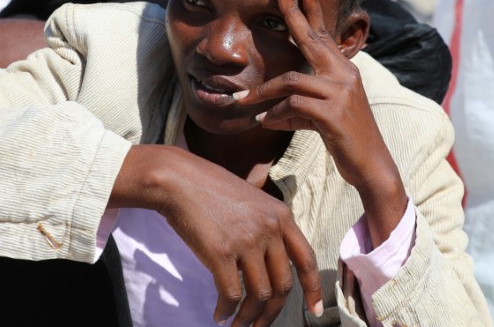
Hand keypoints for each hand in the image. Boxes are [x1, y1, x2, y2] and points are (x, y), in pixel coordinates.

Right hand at [111, 145, 322, 325]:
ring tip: (238, 324)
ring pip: (260, 295)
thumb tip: (267, 260)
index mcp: (281, 216)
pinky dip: (228, 311)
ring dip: (249, 318)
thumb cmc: (209, 188)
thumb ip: (265, 223)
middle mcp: (270, 229)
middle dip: (272, 313)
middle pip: (283, 285)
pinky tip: (220, 314)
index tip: (315, 310)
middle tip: (260, 325)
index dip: (313, 289)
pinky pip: (232, 295)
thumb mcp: (251, 198)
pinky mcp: (222, 252)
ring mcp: (247, 241)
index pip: (306, 259)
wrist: (178, 180)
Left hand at [234, 0, 407, 246]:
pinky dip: (276, 116)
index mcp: (343, 71)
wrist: (373, 167)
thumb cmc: (347, 141)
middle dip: (293, 13)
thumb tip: (270, 113)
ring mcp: (341, 93)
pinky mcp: (334, 114)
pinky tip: (266, 124)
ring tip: (240, 102)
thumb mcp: (323, 117)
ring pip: (291, 81)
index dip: (312, 9)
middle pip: (312, 39)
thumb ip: (301, 106)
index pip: (324, 35)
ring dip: (261, 93)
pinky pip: (293, 106)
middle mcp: (345, 75)